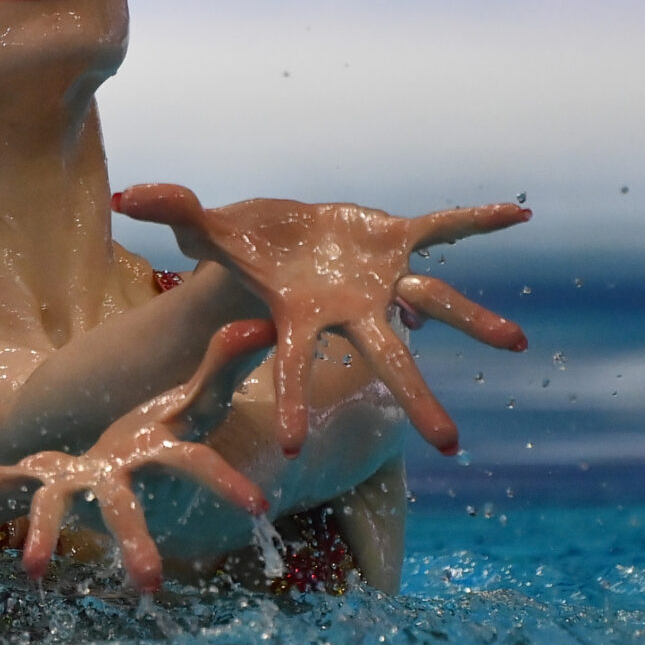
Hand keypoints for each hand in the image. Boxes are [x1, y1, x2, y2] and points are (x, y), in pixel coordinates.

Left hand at [0, 320, 276, 592]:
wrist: (117, 441)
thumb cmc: (162, 421)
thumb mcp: (194, 392)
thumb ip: (223, 361)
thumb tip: (262, 325)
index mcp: (153, 454)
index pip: (196, 467)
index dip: (224, 482)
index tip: (257, 507)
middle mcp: (112, 477)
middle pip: (125, 510)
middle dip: (137, 543)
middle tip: (152, 585)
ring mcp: (70, 479)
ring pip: (55, 508)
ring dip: (46, 537)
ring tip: (35, 572)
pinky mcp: (34, 473)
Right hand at [114, 184, 529, 455]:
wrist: (282, 234)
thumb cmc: (241, 246)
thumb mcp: (204, 229)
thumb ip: (173, 214)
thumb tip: (125, 197)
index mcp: (304, 316)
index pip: (296, 365)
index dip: (295, 400)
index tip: (296, 447)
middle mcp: (351, 307)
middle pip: (388, 358)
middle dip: (417, 398)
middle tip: (451, 444)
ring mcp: (380, 277)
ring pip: (435, 302)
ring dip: (476, 321)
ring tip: (519, 342)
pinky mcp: (398, 240)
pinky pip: (444, 228)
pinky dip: (477, 219)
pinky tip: (519, 215)